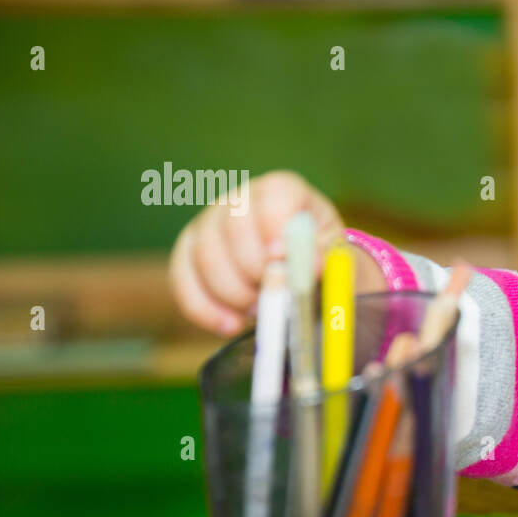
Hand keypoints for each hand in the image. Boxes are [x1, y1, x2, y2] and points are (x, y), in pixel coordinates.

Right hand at [168, 170, 344, 335]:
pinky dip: (205, 308)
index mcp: (283, 191)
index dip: (274, 228)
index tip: (280, 260)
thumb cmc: (319, 260)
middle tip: (273, 296)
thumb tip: (310, 265)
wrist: (301, 273)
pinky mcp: (189, 251)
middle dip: (253, 271)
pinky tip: (230, 325)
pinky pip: (183, 278)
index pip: (273, 196)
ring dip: (233, 293)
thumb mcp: (334, 257)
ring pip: (206, 256)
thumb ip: (325, 259)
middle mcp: (241, 199)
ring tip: (259, 309)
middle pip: (233, 227)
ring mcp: (210, 222)